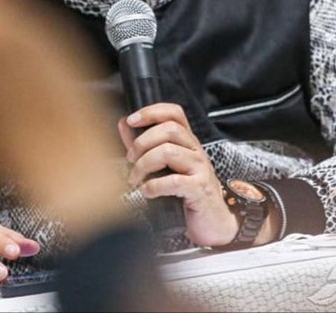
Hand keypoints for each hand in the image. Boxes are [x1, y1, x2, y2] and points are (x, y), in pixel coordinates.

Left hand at [118, 102, 239, 246]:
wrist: (212, 222)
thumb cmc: (186, 193)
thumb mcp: (164, 166)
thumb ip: (144, 145)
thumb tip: (123, 124)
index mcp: (187, 142)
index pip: (174, 113)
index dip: (151, 112)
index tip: (131, 120)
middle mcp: (196, 150)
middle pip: (169, 129)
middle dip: (142, 142)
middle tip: (130, 159)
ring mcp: (200, 168)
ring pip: (168, 151)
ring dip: (144, 165)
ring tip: (136, 178)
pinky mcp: (200, 188)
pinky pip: (174, 180)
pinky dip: (154, 186)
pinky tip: (147, 192)